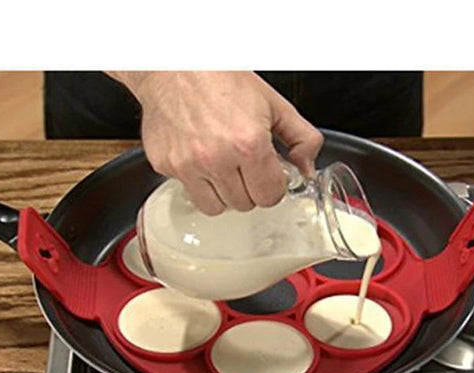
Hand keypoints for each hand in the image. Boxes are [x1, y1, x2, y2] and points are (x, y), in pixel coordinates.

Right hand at [108, 71, 322, 214]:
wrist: (173, 65)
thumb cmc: (221, 78)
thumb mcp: (273, 103)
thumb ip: (301, 138)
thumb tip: (307, 169)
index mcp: (248, 144)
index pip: (269, 196)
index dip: (273, 187)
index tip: (269, 176)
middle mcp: (216, 158)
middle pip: (244, 204)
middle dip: (250, 188)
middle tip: (245, 166)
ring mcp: (188, 166)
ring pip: (216, 207)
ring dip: (224, 193)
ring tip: (224, 166)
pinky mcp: (166, 166)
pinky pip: (189, 192)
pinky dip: (198, 182)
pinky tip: (201, 159)